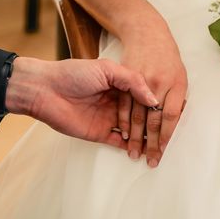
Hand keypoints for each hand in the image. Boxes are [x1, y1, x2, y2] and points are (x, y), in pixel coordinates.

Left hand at [6, 57, 157, 145]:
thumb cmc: (73, 73)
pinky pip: (118, 143)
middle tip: (170, 132)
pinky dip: (130, 147)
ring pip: (133, 131)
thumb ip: (133, 81)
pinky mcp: (99, 133)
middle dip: (154, 125)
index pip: (145, 97)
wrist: (45, 89)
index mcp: (121, 85)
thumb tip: (153, 99)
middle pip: (141, 116)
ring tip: (160, 145)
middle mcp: (117, 102)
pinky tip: (143, 150)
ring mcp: (109, 119)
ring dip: (145, 138)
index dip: (158, 104)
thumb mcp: (107, 69)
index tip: (174, 109)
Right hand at [118, 18, 187, 167]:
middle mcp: (159, 84)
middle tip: (151, 161)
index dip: (167, 136)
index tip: (163, 151)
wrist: (147, 33)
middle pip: (155, 120)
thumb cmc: (167, 58)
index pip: (172, 116)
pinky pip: (123, 105)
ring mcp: (141, 82)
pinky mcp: (125, 79)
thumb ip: (178, 99)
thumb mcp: (180, 75)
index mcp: (176, 84)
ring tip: (135, 154)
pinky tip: (123, 136)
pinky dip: (123, 123)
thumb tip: (177, 124)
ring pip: (137, 115)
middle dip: (153, 144)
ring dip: (135, 138)